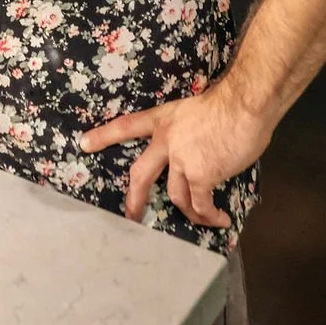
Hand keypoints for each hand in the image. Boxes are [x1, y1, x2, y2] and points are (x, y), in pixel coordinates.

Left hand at [79, 80, 272, 228]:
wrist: (242, 105)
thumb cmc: (227, 104)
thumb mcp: (195, 111)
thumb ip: (189, 133)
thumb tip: (201, 151)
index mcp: (164, 120)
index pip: (126, 127)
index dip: (104, 136)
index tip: (83, 144)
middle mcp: (166, 140)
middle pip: (141, 173)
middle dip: (135, 197)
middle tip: (131, 215)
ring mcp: (181, 159)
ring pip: (175, 196)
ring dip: (190, 213)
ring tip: (204, 219)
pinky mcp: (200, 175)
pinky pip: (200, 205)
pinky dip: (209, 217)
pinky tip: (220, 220)